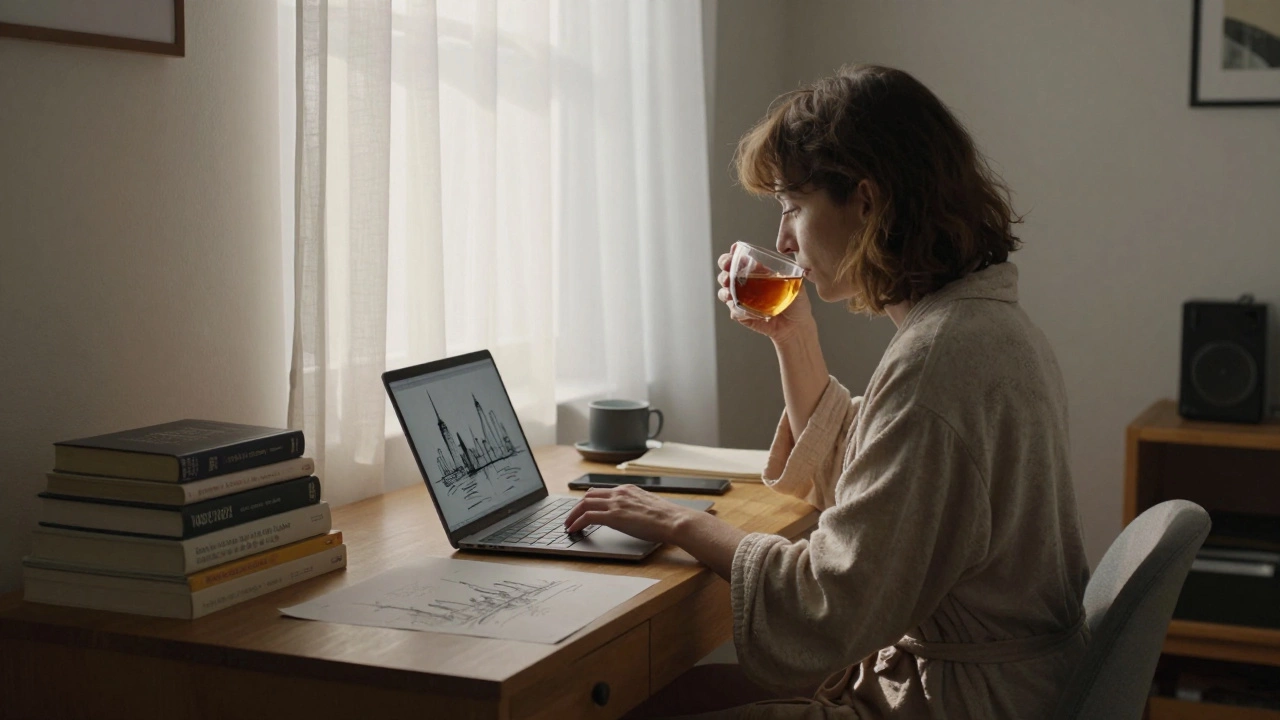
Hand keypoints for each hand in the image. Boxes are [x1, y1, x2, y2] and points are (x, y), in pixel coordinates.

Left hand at [564, 485, 700, 543]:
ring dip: (573, 515)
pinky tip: (573, 530)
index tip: (582, 508)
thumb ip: (635, 506)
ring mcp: (616, 503)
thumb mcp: (648, 505)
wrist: (673, 520)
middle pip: (588, 495)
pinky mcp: (614, 516)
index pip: (601, 491)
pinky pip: (587, 517)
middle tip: (571, 517)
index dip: (588, 500)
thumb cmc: (666, 518)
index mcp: (627, 489)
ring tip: (568, 525)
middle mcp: (619, 493)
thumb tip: (630, 515)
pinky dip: (577, 522)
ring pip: (584, 504)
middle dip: (576, 507)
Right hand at [716, 245, 816, 344]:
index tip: (734, 251)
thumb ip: (781, 273)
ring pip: (724, 292)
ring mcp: (742, 300)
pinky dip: (738, 310)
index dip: (733, 255)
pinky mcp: (742, 315)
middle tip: (729, 274)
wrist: (796, 326)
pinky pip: (734, 311)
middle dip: (724, 271)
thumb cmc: (796, 303)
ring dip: (724, 291)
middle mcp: (746, 285)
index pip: (739, 260)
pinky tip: (749, 312)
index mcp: (756, 272)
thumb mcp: (793, 283)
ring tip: (730, 294)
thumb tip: (764, 266)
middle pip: (726, 273)